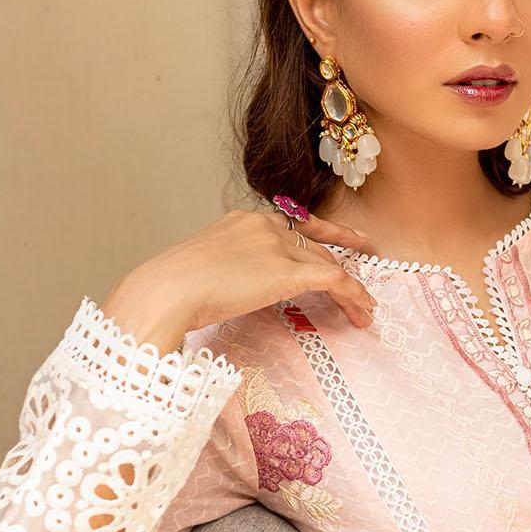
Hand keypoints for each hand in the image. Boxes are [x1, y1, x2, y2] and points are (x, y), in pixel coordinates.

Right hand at [105, 205, 377, 344]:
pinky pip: (334, 281)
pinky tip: (362, 310)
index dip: (326, 232)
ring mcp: (277, 246)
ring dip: (351, 290)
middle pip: (315, 247)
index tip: (347, 238)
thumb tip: (236, 287)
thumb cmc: (170, 288)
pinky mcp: (288, 271)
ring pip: (329, 265)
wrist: (165, 291)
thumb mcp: (204, 267)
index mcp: (244, 221)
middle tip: (361, 286)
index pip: (294, 224)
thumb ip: (229, 269)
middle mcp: (265, 226)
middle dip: (341, 266)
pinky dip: (353, 295)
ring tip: (365, 310)